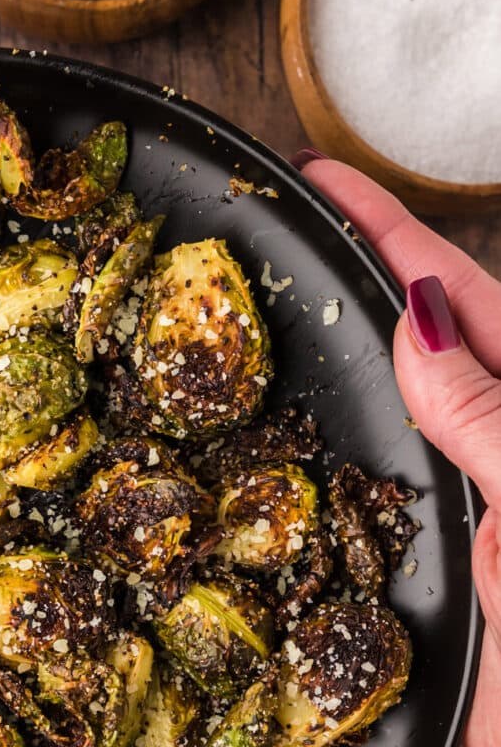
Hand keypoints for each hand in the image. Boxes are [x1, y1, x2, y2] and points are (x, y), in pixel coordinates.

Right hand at [296, 153, 500, 746]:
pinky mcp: (437, 568)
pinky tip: (283, 448)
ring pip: (393, 416)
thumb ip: (485, 413)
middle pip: (425, 339)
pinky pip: (365, 497)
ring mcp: (469, 505)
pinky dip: (325, 462)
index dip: (390, 231)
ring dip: (340, 365)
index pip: (458, 293)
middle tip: (283, 227)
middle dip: (359, 277)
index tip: (325, 178)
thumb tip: (414, 322)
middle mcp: (500, 445)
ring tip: (269, 313)